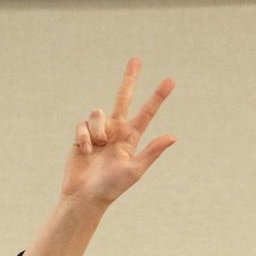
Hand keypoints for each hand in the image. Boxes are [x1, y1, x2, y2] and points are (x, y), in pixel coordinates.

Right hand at [61, 58, 175, 203]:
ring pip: (98, 113)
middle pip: (123, 98)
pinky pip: (83, 125)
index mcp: (132, 137)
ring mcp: (98, 131)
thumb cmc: (112, 187)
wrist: (84, 196)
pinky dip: (84, 138)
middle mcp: (116, 130)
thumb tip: (173, 136)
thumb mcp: (135, 170)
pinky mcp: (81, 135)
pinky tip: (85, 152)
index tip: (171, 80)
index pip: (147, 113)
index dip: (158, 96)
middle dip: (129, 80)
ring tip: (98, 148)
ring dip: (98, 130)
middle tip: (136, 60)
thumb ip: (152, 152)